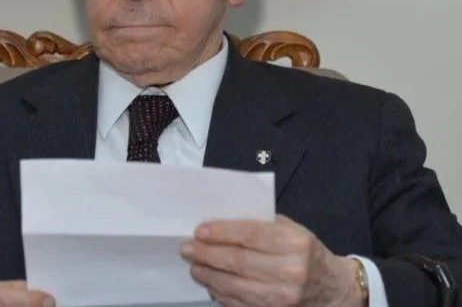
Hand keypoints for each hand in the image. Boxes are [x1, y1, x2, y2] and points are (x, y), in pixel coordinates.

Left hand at [181, 215, 364, 306]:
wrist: (333, 289)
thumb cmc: (305, 252)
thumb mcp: (291, 229)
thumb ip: (260, 223)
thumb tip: (220, 221)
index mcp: (294, 243)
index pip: (249, 235)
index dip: (221, 233)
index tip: (199, 231)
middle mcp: (291, 272)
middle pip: (239, 262)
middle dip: (207, 254)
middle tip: (187, 248)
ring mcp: (284, 298)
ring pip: (236, 287)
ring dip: (209, 276)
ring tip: (193, 266)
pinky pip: (241, 305)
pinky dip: (221, 295)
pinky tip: (210, 284)